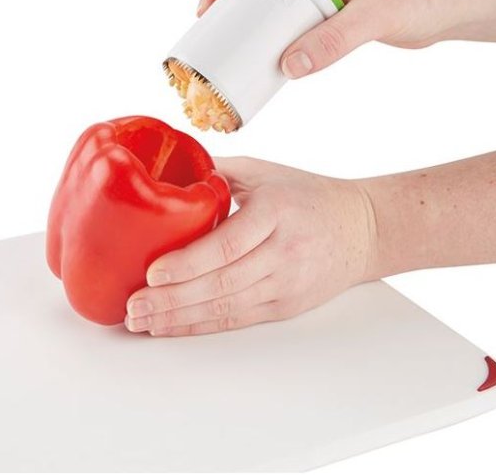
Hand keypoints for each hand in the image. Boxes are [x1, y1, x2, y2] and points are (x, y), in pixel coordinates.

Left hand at [124, 157, 376, 336]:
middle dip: (172, 300)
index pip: (228, 245)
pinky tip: (172, 326)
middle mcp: (283, 251)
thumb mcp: (265, 172)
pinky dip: (200, 326)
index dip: (188, 263)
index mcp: (275, 212)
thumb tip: (165, 169)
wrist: (361, 229)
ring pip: (226, 309)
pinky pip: (237, 320)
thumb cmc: (308, 195)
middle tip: (134, 306)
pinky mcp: (285, 306)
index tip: (152, 272)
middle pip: (222, 284)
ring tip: (142, 321)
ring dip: (180, 319)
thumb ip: (218, 171)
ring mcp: (286, 283)